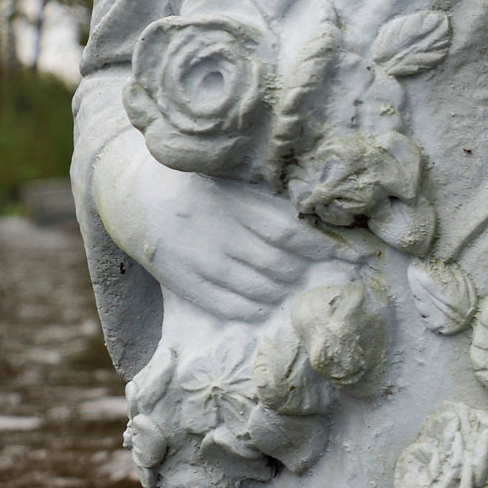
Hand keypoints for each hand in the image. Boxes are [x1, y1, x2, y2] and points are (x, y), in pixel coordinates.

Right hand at [96, 136, 335, 319]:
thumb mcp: (232, 179)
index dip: (324, 249)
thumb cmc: (199, 184)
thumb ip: (269, 198)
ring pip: (253, 288)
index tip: (352, 257)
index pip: (288, 232)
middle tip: (334, 280)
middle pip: (275, 264)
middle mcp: (212, 229)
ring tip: (303, 292)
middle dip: (309, 275)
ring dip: (285, 294)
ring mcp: (194, 257)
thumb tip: (323, 221)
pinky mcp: (179, 279)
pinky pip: (224, 304)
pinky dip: (252, 309)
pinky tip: (268, 306)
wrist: (135, 195)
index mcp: (230, 199)